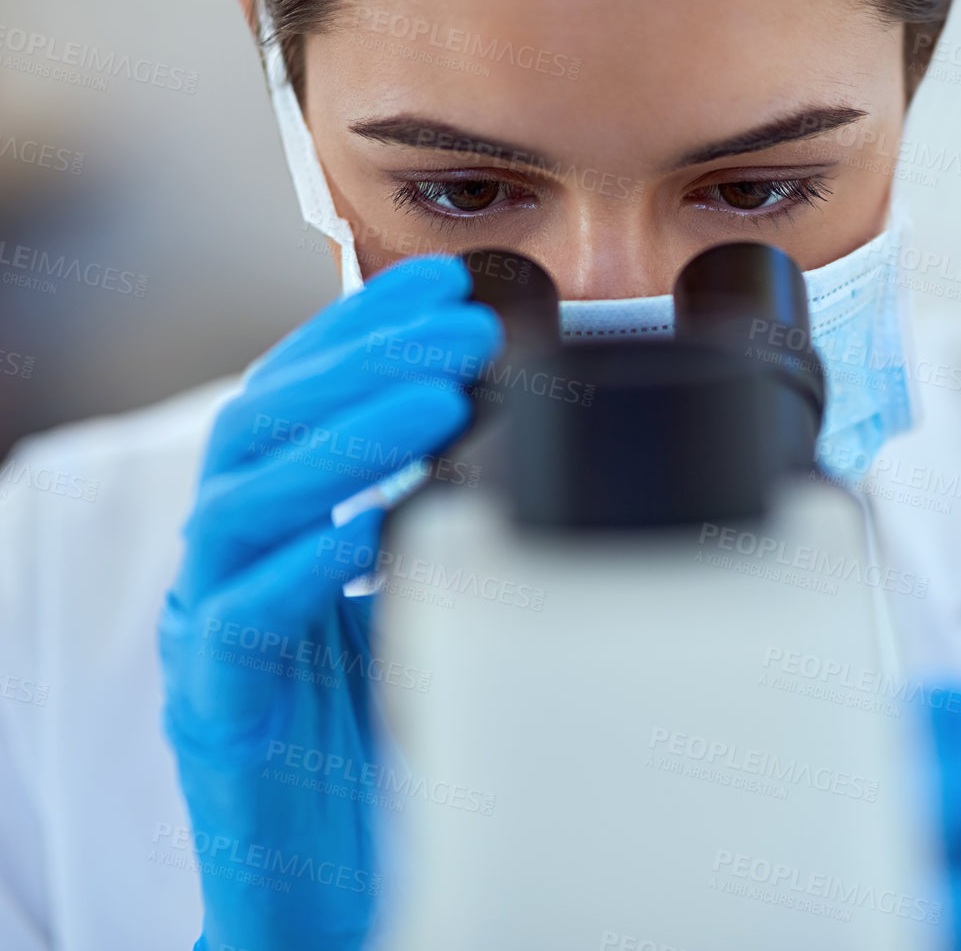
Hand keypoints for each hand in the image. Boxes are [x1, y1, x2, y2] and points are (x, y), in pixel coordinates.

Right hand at [157, 255, 501, 950]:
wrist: (322, 888)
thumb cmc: (375, 741)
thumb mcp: (421, 616)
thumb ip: (444, 538)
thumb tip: (542, 460)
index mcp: (270, 532)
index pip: (297, 400)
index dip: (361, 332)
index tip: (445, 282)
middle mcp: (226, 566)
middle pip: (263, 427)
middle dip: (362, 363)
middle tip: (461, 324)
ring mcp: (208, 633)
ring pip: (243, 506)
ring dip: (344, 441)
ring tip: (436, 398)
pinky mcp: (212, 707)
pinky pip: (240, 620)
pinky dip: (303, 564)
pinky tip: (366, 531)